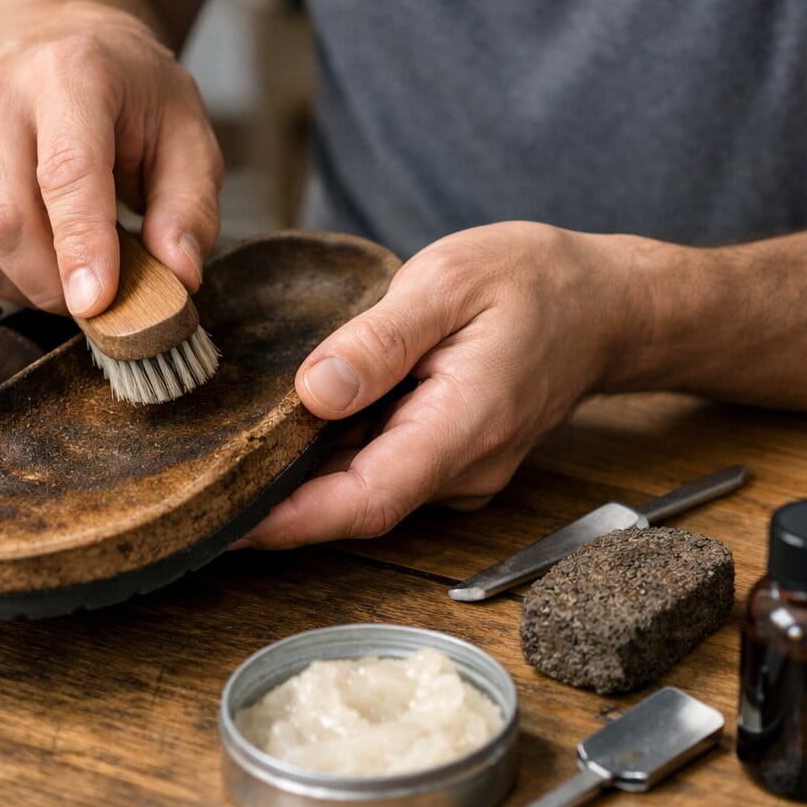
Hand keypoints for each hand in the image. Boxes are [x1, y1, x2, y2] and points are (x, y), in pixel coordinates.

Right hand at [0, 1, 221, 315]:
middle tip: (98, 297)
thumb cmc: (131, 97)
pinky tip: (38, 249)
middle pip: (3, 219)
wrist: (62, 46)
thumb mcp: (188, 137)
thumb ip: (189, 208)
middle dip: (52, 282)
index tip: (95, 302)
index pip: (67, 173)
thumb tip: (178, 274)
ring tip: (71, 267)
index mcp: (71, 74)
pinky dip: (2, 273)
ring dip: (27, 284)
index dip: (80, 245)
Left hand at [243, 221, 641, 547]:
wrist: (605, 305)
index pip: (368, 501)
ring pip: (367, 488)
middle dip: (279, 501)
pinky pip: (384, 469)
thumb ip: (379, 340)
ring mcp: (460, 471)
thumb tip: (313, 391)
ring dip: (304, 477)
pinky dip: (337, 456)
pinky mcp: (451, 460)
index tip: (227, 524)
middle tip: (201, 480)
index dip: (293, 522)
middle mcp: (463, 467)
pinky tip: (295, 427)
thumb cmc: (532, 281)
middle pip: (356, 505)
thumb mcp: (447, 282)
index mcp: (463, 425)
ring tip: (231, 450)